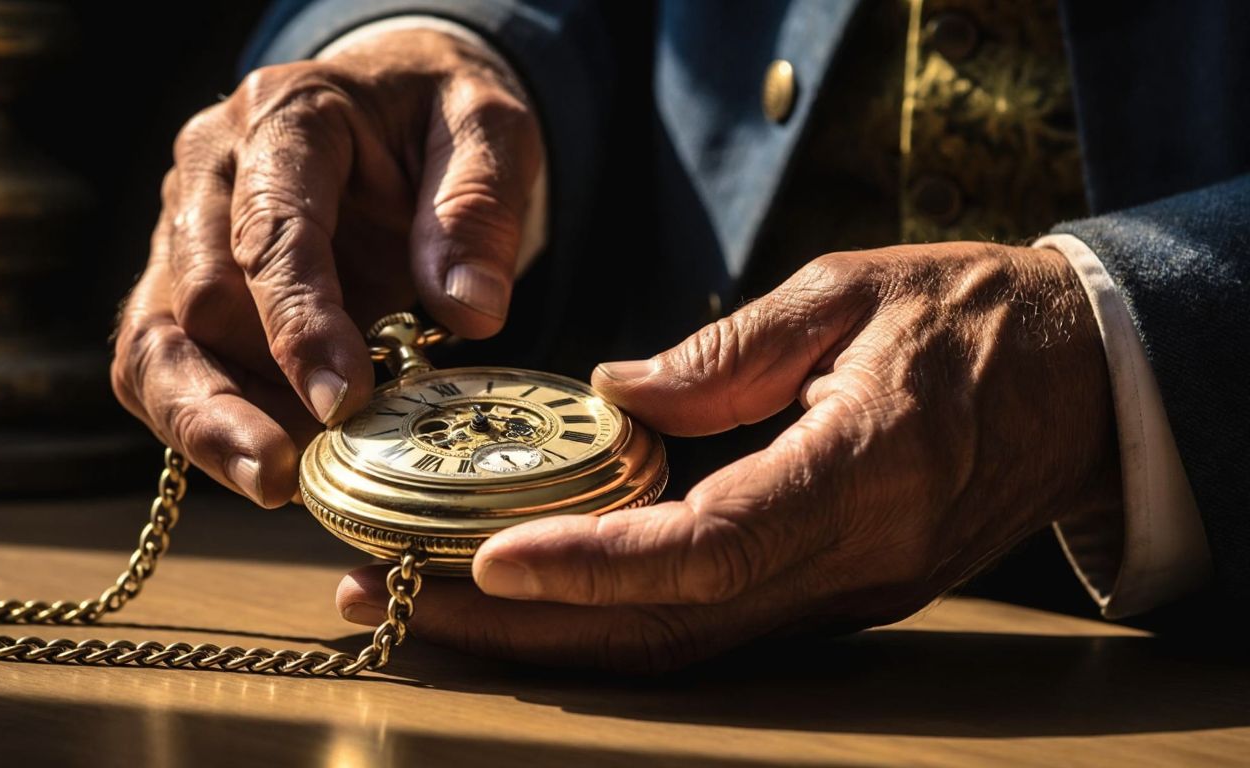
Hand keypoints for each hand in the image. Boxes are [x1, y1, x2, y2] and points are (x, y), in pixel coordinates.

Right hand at [111, 30, 542, 505]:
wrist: (394, 108)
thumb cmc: (437, 118)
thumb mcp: (488, 128)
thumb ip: (480, 207)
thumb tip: (470, 309)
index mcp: (286, 117)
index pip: (272, 228)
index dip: (299, 321)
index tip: (342, 399)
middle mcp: (211, 171)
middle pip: (195, 296)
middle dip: (244, 390)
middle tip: (302, 466)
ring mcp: (184, 233)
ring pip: (154, 343)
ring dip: (204, 424)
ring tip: (271, 485)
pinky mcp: (181, 289)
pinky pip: (161, 368)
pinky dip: (203, 427)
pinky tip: (267, 469)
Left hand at [336, 243, 1121, 671]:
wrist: (1077, 383)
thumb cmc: (967, 317)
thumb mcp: (846, 292)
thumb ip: (725, 352)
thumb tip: (611, 396)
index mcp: (867, 469)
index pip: (712, 545)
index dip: (594, 565)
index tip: (486, 560)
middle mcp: (855, 563)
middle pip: (670, 626)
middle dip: (524, 627)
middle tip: (393, 601)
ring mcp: (847, 598)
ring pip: (680, 647)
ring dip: (549, 637)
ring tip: (426, 604)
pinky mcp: (832, 599)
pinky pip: (707, 628)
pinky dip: (608, 623)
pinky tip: (528, 600)